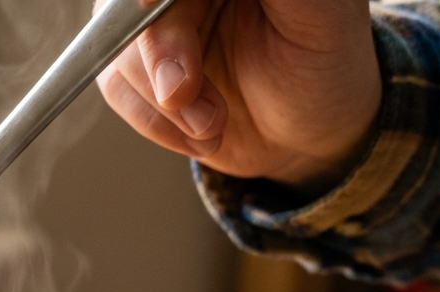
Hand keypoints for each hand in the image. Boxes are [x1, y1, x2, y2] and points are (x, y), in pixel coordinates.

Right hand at [96, 0, 382, 193]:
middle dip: (158, 52)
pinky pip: (116, 85)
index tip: (145, 5)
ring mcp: (159, 19)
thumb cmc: (323, 62)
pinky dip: (154, 121)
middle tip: (184, 92)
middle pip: (131, 6)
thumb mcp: (316, 11)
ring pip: (119, 45)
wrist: (307, 130)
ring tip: (214, 122)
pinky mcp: (140, 64)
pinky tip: (198, 131)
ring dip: (163, 102)